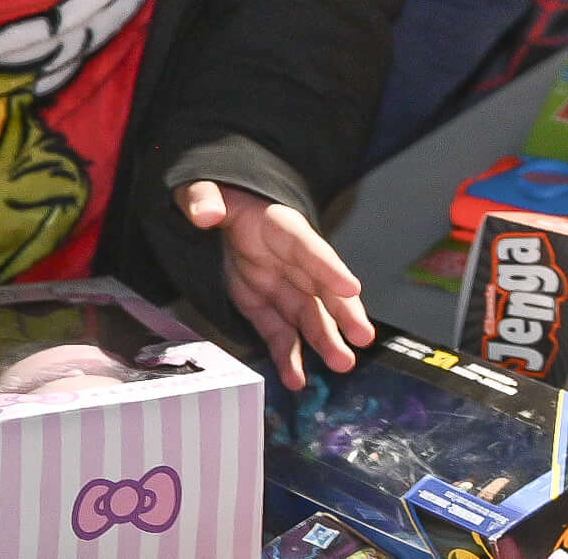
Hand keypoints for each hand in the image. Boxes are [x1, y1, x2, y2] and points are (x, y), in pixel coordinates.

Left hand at [183, 180, 370, 386]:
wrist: (216, 210)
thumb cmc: (220, 195)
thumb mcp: (204, 188)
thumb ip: (204, 198)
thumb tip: (207, 214)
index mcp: (282, 226)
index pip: (309, 247)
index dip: (330, 268)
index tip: (351, 287)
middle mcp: (290, 260)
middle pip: (322, 287)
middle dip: (343, 312)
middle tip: (363, 336)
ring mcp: (280, 285)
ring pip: (309, 316)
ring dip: (325, 341)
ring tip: (342, 364)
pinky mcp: (264, 305)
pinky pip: (280, 333)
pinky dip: (288, 356)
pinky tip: (296, 379)